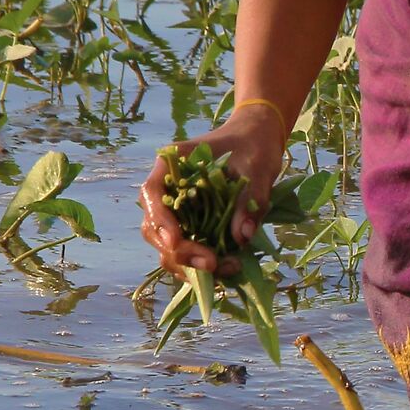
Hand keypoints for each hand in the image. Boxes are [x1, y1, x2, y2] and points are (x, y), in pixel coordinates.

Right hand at [138, 104, 287, 277]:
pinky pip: (185, 249)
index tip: (175, 241)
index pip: (151, 194)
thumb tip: (241, 237)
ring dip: (189, 263)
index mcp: (171, 164)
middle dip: (178, 251)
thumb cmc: (254, 145)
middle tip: (211, 263)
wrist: (257, 141)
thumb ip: (250, 199)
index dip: (160, 220)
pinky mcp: (192, 224)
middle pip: (155, 227)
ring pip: (167, 244)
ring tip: (227, 267)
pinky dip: (199, 263)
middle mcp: (167, 189)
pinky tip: (225, 268)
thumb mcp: (257, 168)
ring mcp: (177, 209)